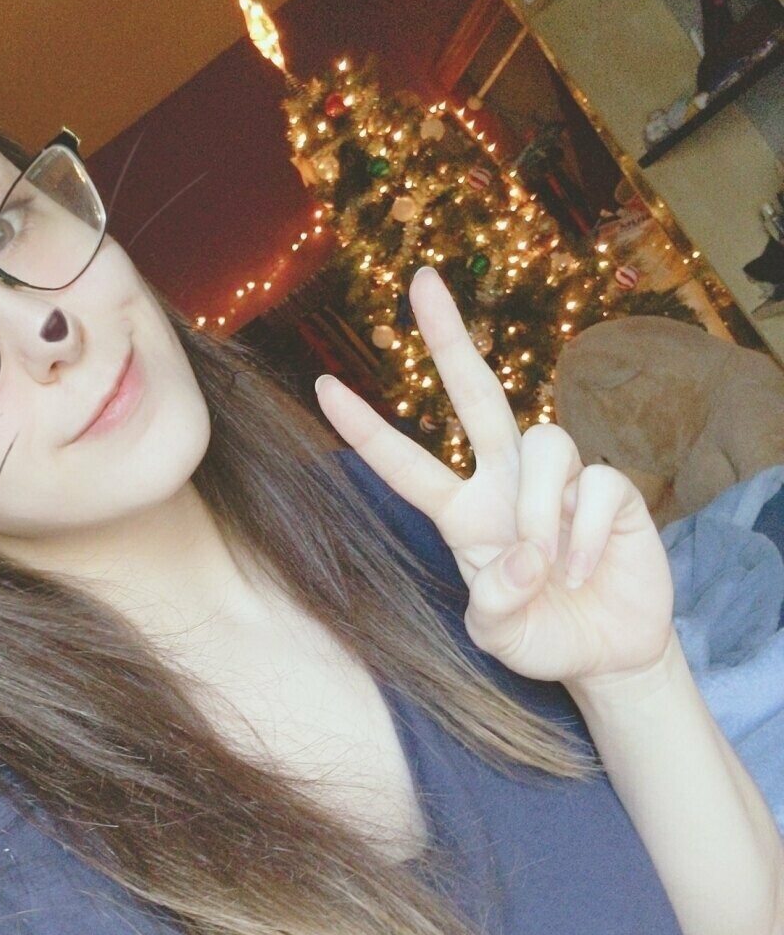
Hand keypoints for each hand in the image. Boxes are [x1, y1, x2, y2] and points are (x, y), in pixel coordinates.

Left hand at [314, 266, 675, 689]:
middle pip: (477, 394)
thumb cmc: (542, 636)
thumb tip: (524, 556)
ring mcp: (561, 481)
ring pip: (547, 444)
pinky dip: (582, 534)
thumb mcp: (499, 636)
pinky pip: (594, 485)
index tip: (324, 386)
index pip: (406, 464)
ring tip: (550, 570)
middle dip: (449, 337)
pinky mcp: (611, 490)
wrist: (609, 654)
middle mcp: (507, 483)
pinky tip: (584, 570)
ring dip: (542, 513)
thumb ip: (495, 604)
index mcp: (464, 514)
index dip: (366, 429)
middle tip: (420, 280)